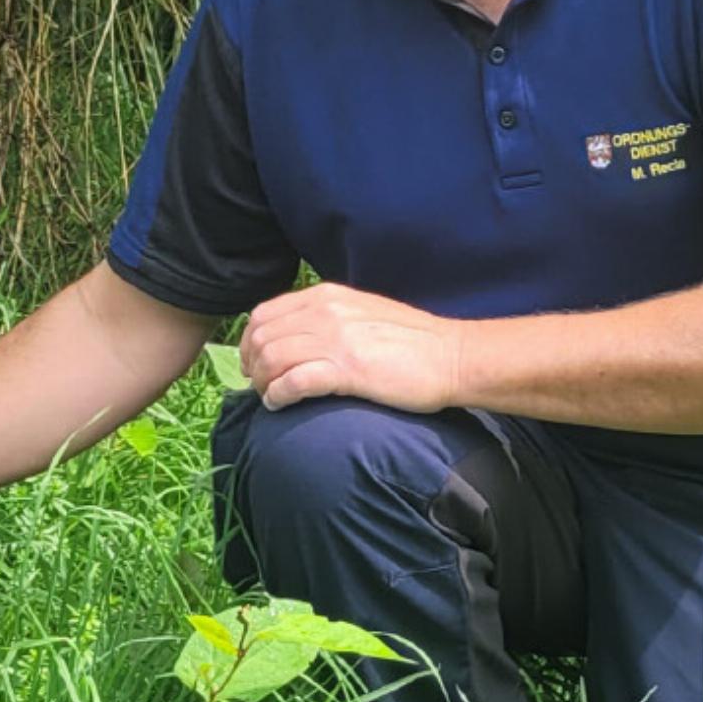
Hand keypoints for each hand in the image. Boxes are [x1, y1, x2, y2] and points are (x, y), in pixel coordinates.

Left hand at [239, 282, 465, 414]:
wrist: (453, 356)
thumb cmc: (411, 341)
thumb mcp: (360, 312)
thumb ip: (325, 318)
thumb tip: (293, 337)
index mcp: (325, 296)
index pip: (264, 314)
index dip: (249, 341)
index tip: (253, 363)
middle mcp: (325, 313)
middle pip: (261, 338)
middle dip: (252, 365)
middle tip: (259, 385)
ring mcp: (336, 340)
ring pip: (271, 359)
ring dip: (263, 382)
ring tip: (270, 397)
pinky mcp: (348, 370)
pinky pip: (293, 382)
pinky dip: (278, 395)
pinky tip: (280, 404)